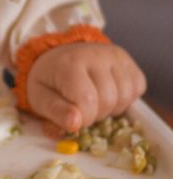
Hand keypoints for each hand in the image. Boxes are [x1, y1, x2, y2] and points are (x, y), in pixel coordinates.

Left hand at [27, 42, 145, 131]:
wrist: (55, 58)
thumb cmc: (47, 81)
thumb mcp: (40, 98)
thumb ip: (55, 111)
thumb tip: (75, 125)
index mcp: (69, 64)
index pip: (87, 101)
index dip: (83, 119)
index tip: (72, 118)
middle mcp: (95, 54)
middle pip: (109, 100)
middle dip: (96, 114)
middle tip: (81, 108)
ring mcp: (113, 54)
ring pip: (126, 95)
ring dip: (112, 108)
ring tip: (94, 102)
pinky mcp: (126, 58)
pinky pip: (138, 86)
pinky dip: (126, 98)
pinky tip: (108, 94)